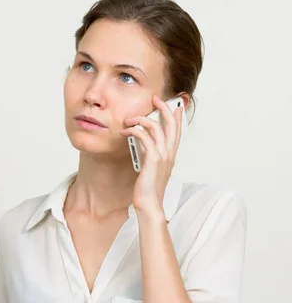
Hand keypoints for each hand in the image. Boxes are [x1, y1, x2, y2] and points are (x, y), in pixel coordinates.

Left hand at [119, 94, 182, 213]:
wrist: (150, 203)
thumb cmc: (148, 188)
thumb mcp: (151, 168)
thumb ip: (151, 155)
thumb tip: (144, 144)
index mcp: (171, 155)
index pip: (177, 131)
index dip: (177, 116)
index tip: (174, 105)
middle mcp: (170, 153)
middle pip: (171, 123)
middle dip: (163, 107)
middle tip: (155, 99)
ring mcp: (163, 155)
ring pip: (156, 126)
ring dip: (141, 119)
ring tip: (129, 120)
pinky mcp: (153, 158)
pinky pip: (144, 136)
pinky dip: (134, 130)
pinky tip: (125, 132)